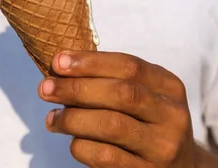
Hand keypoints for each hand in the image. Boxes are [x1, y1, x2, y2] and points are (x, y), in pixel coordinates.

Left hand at [38, 51, 198, 167]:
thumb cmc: (147, 123)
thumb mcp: (144, 96)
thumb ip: (111, 80)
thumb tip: (61, 67)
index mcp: (169, 87)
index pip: (129, 66)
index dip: (91, 62)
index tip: (58, 61)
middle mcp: (172, 116)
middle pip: (121, 94)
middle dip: (77, 88)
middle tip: (45, 88)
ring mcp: (162, 147)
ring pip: (112, 125)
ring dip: (73, 118)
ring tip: (52, 118)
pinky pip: (106, 157)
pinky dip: (81, 146)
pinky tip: (71, 141)